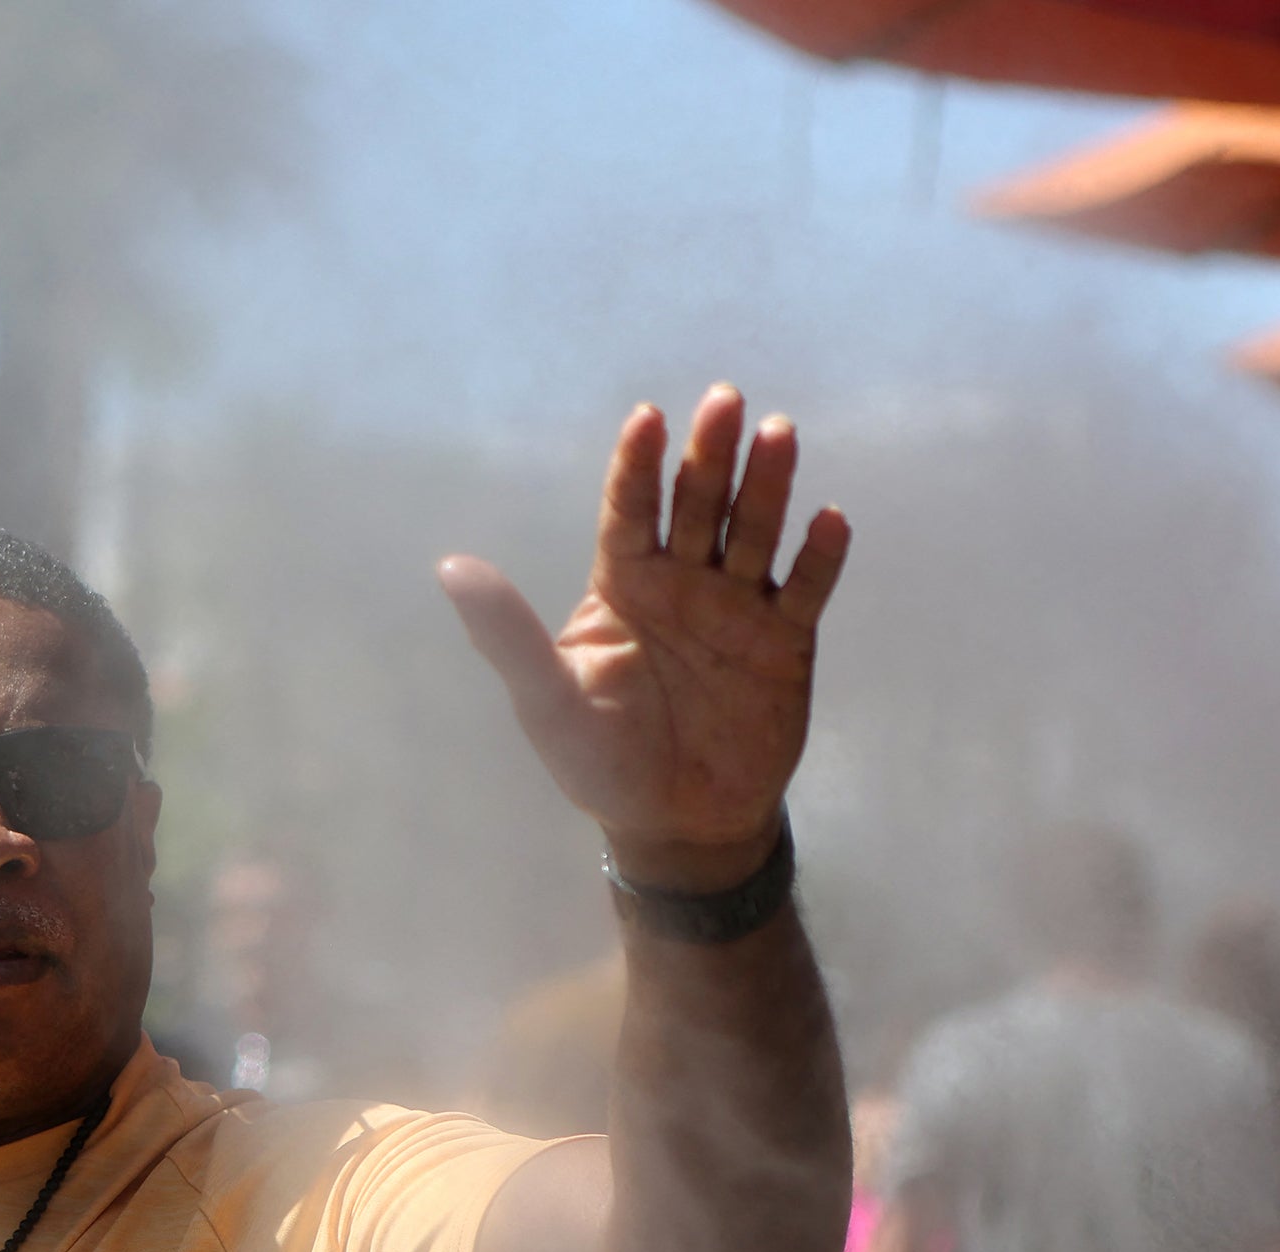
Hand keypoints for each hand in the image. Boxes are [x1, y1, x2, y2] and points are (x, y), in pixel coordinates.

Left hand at [441, 385, 851, 892]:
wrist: (675, 823)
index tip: (646, 416)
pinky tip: (829, 521)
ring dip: (767, 488)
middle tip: (725, 400)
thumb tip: (451, 568)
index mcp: (624, 584)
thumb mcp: (545, 701)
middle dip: (710, 455)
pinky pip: (805, 592)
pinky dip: (819, 560)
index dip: (637, 466)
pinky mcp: (785, 643)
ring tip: (779, 436)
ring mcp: (738, 607)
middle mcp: (683, 582)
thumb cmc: (599, 762)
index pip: (629, 511)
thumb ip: (505, 635)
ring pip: (753, 534)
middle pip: (698, 505)